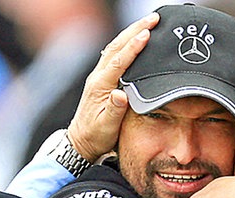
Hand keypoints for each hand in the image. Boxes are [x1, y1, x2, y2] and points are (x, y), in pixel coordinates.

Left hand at [67, 12, 159, 162]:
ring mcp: (99, 75)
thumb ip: (114, 110)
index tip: (146, 33)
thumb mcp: (107, 127)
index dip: (133, 46)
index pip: (118, 60)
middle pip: (117, 46)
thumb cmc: (96, 135)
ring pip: (116, 47)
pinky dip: (127, 42)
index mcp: (100, 86)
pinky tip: (137, 37)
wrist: (81, 141)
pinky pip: (115, 54)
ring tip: (149, 22)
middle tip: (154, 18)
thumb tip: (120, 94)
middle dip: (135, 30)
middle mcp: (98, 76)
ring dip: (131, 32)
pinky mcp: (103, 78)